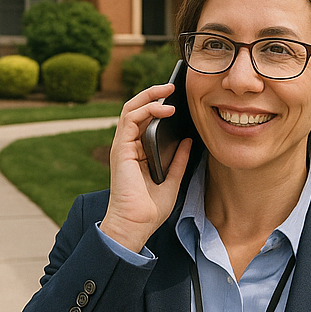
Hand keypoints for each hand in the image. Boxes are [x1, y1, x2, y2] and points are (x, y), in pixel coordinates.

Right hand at [98, 82, 191, 252]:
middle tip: (173, 87)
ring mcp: (122, 146)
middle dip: (153, 95)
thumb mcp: (172, 181)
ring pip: (131, 109)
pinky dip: (147, 108)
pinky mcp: (121, 148)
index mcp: (138, 154)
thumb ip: (179, 161)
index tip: (177, 100)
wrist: (136, 224)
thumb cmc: (149, 209)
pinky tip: (165, 108)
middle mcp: (128, 147)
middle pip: (136, 111)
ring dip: (149, 96)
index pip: (145, 122)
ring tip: (169, 90)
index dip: (158, 107)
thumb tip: (189, 141)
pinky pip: (130, 119)